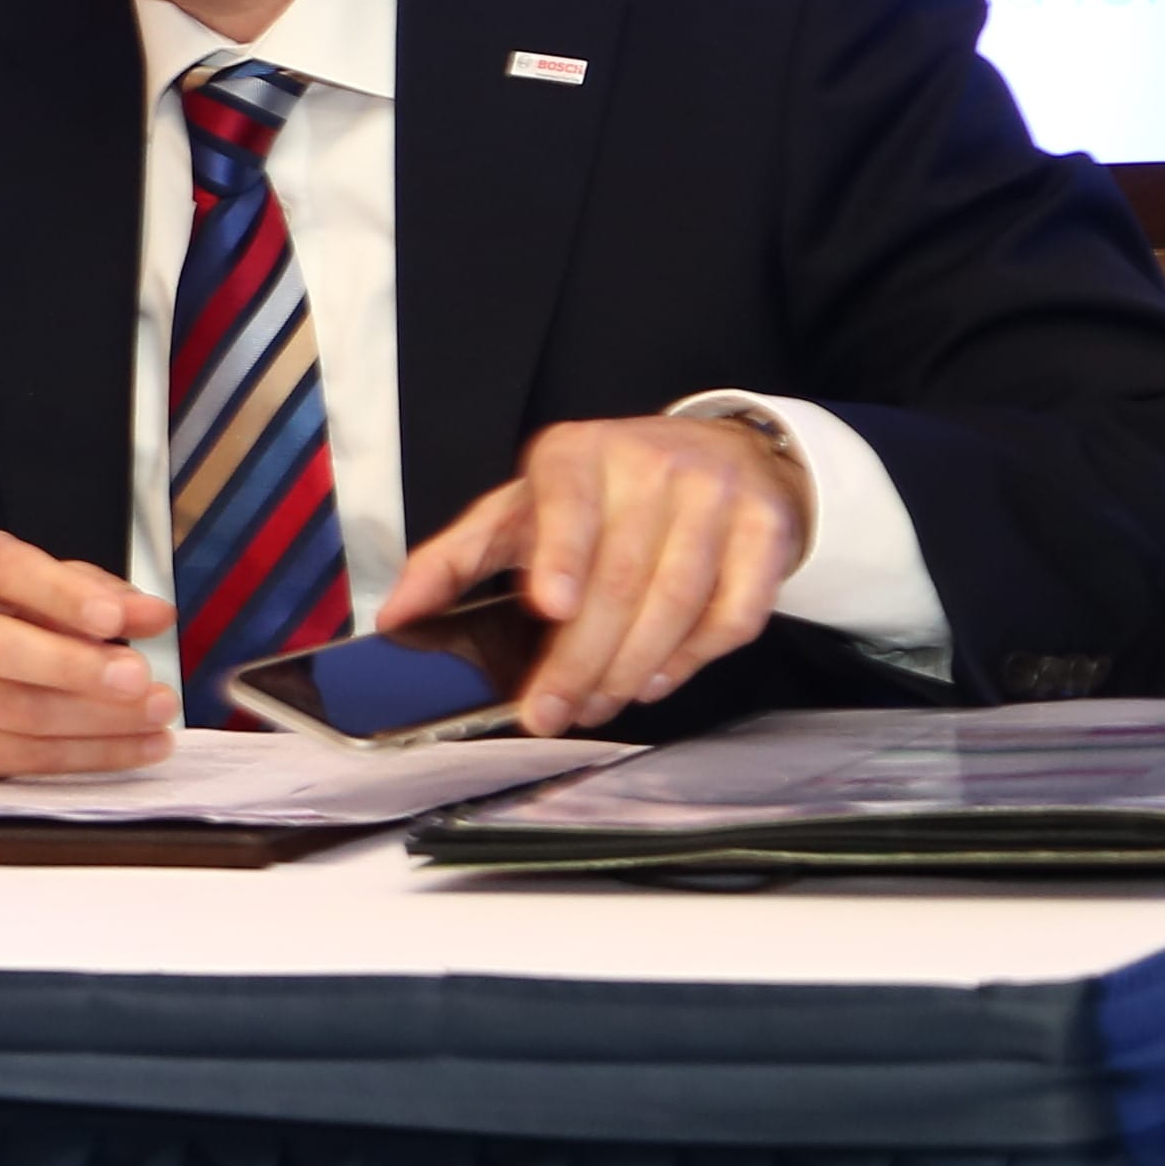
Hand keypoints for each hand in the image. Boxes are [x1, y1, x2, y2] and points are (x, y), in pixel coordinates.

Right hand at [0, 530, 180, 776]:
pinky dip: (87, 754)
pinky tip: (135, 745)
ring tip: (154, 714)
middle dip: (73, 667)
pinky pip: (19, 756)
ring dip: (96, 719)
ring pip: (14, 711)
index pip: (5, 572)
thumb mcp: (48, 585)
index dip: (60, 596)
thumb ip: (103, 595)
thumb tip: (154, 616)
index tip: (114, 618)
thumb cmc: (0, 618)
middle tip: (138, 678)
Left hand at [384, 413, 811, 733]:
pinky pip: (736, 612)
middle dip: (581, 657)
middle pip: (619, 576)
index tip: (549, 606)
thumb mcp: (520, 510)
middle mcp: (652, 464)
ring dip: (632, 668)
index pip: (567, 503)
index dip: (560, 555)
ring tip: (596, 705)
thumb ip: (455, 560)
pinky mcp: (768, 530)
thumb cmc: (599, 494)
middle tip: (551, 711)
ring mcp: (718, 494)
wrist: (720, 453)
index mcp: (576, 454)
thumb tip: (396, 617)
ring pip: (678, 600)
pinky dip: (694, 657)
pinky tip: (658, 679)